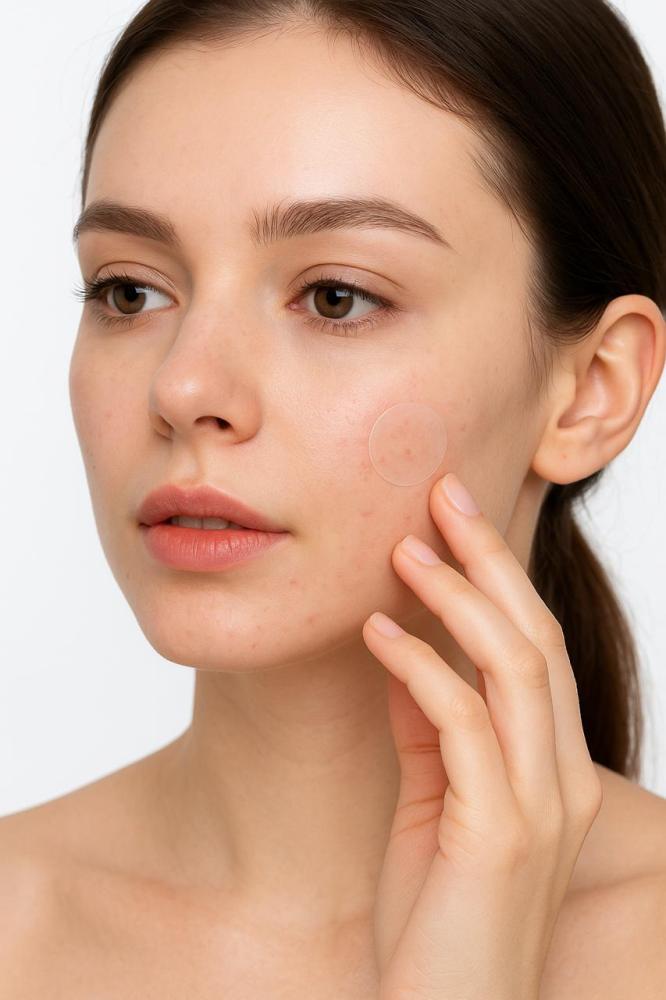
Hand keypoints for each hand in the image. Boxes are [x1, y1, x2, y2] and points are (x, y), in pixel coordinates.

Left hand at [362, 472, 602, 999]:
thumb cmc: (437, 917)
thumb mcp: (433, 803)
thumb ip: (430, 728)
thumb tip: (404, 648)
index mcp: (554, 770)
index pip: (536, 649)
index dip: (499, 576)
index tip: (454, 517)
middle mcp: (564, 780)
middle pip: (536, 639)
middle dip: (491, 559)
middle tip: (444, 493)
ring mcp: (541, 808)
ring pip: (515, 668)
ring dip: (458, 598)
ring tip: (405, 550)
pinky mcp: (501, 837)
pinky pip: (464, 725)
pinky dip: (421, 669)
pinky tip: (378, 633)